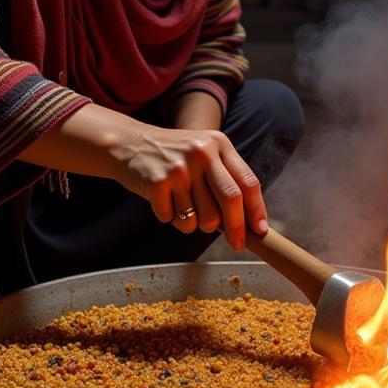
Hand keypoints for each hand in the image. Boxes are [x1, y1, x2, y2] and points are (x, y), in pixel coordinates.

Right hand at [109, 124, 267, 250]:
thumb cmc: (172, 156)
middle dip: (236, 228)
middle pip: (230, 200)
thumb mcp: (203, 153)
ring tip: (184, 206)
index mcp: (218, 144)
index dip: (256, 210)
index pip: (248, 182)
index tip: (259, 231)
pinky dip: (171, 219)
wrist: (128, 144)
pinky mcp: (158, 182)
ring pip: (202, 218)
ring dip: (196, 224)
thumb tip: (249, 222)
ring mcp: (179, 167)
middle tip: (236, 244)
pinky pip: (176, 220)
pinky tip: (164, 201)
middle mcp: (201, 152)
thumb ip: (225, 179)